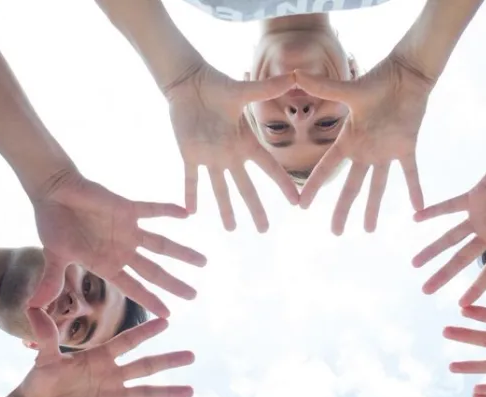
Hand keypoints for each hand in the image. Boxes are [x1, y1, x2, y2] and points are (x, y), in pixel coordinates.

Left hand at [18, 309, 192, 396]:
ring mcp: (113, 396)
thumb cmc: (40, 380)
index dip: (145, 333)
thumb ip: (45, 337)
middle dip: (169, 361)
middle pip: (146, 367)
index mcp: (100, 358)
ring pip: (146, 393)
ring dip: (168, 392)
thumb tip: (33, 308)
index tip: (166, 321)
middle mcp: (112, 375)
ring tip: (190, 391)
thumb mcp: (44, 358)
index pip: (127, 343)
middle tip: (191, 355)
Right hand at [29, 169, 205, 317]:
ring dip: (181, 252)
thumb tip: (33, 308)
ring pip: (161, 244)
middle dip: (174, 283)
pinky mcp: (128, 208)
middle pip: (154, 271)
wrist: (53, 191)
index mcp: (106, 264)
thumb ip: (51, 281)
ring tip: (203, 261)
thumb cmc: (53, 223)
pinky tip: (187, 214)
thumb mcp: (54, 255)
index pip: (134, 287)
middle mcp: (122, 250)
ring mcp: (128, 230)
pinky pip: (152, 210)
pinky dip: (168, 210)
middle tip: (194, 296)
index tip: (169, 315)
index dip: (151, 300)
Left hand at [165, 63, 299, 231]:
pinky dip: (190, 194)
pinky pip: (191, 179)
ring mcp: (210, 157)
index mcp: (246, 142)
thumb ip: (267, 88)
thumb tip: (295, 76)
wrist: (189, 83)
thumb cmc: (217, 85)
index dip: (282, 185)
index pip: (269, 168)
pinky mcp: (190, 154)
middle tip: (264, 231)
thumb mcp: (244, 90)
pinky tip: (192, 212)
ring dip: (225, 209)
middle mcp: (230, 155)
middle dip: (255, 209)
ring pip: (220, 189)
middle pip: (245, 187)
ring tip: (232, 229)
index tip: (296, 202)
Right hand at [293, 55, 432, 234]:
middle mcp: (364, 150)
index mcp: (348, 140)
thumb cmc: (377, 80)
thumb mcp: (348, 89)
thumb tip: (293, 74)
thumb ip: (323, 87)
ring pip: (378, 186)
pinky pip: (410, 173)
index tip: (302, 205)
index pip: (326, 168)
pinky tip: (418, 209)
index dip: (315, 186)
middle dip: (343, 209)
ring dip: (373, 207)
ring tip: (369, 230)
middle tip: (336, 233)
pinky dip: (415, 189)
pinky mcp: (406, 147)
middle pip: (351, 185)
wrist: (406, 74)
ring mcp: (385, 151)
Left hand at [412, 143, 485, 305]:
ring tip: (414, 264)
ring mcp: (481, 216)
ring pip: (451, 236)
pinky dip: (433, 211)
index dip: (476, 288)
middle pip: (462, 259)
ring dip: (433, 249)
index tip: (461, 305)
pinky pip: (450, 206)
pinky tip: (415, 219)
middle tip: (425, 291)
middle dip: (444, 275)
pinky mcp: (474, 197)